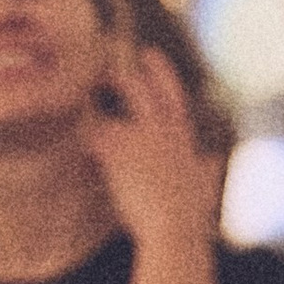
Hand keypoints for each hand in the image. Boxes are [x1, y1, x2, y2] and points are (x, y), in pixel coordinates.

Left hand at [83, 44, 216, 248]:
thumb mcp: (203, 182)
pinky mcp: (117, 151)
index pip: (172, 92)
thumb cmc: (189, 216)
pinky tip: (73, 141)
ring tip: (75, 108)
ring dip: (88, 110)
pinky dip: (80, 137)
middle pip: (137, 88)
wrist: (175, 230)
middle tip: (98, 72)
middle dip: (115, 77)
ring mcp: (139, 138)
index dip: (159, 70)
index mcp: (182, 135)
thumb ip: (205, 166)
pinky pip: (90, 134)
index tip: (148, 53)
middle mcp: (163, 129)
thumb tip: (210, 160)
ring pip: (106, 110)